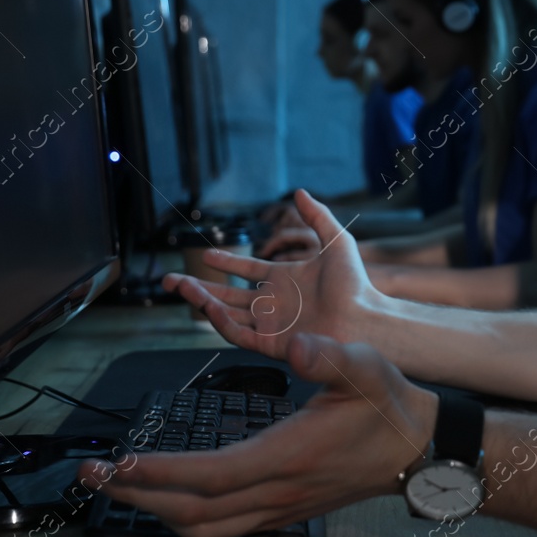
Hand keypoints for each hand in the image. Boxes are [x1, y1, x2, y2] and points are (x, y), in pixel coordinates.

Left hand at [77, 333, 436, 536]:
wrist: (414, 447)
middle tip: (93, 474)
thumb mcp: (364, 365)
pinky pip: (220, 526)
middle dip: (137, 495)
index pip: (210, 476)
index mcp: (288, 455)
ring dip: (156, 511)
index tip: (120, 462)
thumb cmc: (386, 402)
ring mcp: (277, 505)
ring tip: (121, 484)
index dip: (160, 474)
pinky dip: (183, 515)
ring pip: (203, 528)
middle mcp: (277, 489)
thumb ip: (327, 355)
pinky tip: (167, 494)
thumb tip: (296, 343)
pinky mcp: (279, 508)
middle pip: (193, 512)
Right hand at [164, 189, 383, 361]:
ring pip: (226, 314)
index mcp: (284, 280)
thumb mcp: (336, 241)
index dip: (226, 263)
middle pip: (227, 295)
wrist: (364, 318)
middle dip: (198, 288)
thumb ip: (318, 216)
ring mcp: (270, 324)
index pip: (246, 271)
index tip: (206, 255)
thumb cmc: (356, 286)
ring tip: (180, 287)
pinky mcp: (271, 344)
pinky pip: (238, 334)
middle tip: (172, 279)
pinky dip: (221, 322)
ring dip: (202, 302)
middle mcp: (273, 303)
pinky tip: (207, 306)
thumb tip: (300, 192)